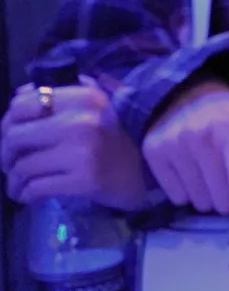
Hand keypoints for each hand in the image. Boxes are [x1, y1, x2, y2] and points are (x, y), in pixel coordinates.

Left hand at [0, 80, 149, 209]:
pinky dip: (25, 194)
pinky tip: (30, 195)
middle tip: (11, 163)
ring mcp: (81, 152)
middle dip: (6, 154)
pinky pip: (35, 188)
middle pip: (15, 136)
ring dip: (15, 180)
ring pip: (22, 167)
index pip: (24, 103)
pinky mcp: (83, 180)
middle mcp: (80, 121)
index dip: (10, 121)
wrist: (152, 169)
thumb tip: (22, 95)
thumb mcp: (99, 105)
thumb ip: (65, 96)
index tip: (14, 136)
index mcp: (83, 97)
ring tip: (21, 184)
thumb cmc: (121, 135)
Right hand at [142, 79, 228, 214]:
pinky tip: (192, 174)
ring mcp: (174, 145)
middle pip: (221, 201)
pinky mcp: (153, 153)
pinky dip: (188, 193)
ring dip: (209, 197)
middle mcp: (201, 136)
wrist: (185, 94)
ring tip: (211, 176)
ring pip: (199, 203)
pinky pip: (176, 198)